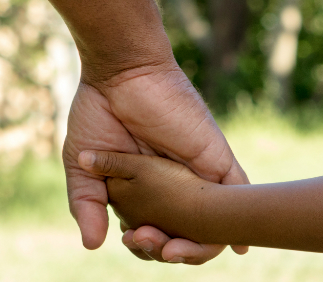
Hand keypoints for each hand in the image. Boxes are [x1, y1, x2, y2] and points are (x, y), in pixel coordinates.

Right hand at [62, 64, 248, 263]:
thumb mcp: (82, 167)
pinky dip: (240, 221)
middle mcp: (172, 186)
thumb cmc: (97, 113)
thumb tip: (92, 246)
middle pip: (183, 234)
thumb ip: (87, 205)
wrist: (119, 73)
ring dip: (199, 246)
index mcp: (144, 191)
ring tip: (176, 250)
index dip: (145, 247)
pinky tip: (240, 246)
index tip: (130, 239)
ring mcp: (196, 174)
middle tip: (147, 241)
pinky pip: (236, 191)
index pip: (152, 233)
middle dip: (169, 251)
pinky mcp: (214, 158)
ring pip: (211, 222)